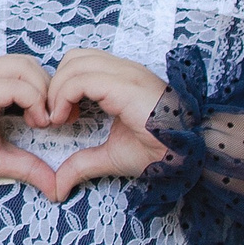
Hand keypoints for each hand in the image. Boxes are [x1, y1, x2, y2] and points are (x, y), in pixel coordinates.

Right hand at [0, 54, 60, 198]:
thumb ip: (27, 165)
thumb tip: (57, 186)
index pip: (27, 69)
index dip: (48, 91)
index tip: (55, 122)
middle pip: (30, 63)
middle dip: (51, 89)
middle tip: (54, 121)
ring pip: (25, 68)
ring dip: (44, 94)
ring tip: (42, 123)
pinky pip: (13, 86)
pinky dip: (33, 101)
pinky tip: (34, 124)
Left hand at [44, 48, 170, 200]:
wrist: (187, 155)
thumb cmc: (159, 152)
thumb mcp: (111, 157)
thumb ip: (82, 164)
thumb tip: (58, 187)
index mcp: (122, 79)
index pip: (80, 63)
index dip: (62, 86)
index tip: (60, 117)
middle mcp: (123, 70)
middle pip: (73, 57)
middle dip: (56, 84)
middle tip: (57, 116)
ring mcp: (125, 74)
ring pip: (74, 62)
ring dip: (57, 89)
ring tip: (60, 118)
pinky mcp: (124, 85)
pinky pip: (81, 79)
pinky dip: (64, 96)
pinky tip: (66, 119)